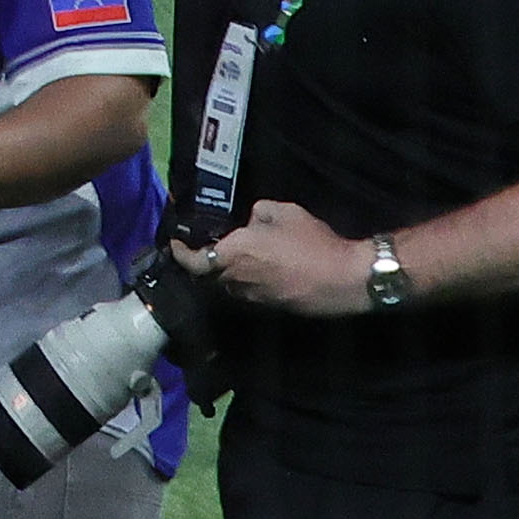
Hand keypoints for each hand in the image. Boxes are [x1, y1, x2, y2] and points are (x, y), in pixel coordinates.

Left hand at [189, 199, 379, 319]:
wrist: (342, 279)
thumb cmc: (311, 243)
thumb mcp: (284, 212)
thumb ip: (258, 213)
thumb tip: (250, 222)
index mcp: (233, 255)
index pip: (192, 260)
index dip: (180, 252)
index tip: (176, 243)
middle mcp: (235, 281)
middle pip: (209, 273)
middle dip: (205, 259)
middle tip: (210, 243)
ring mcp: (251, 297)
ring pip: (229, 283)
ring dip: (228, 270)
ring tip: (238, 254)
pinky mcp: (268, 306)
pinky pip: (248, 290)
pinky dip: (247, 278)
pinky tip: (263, 267)